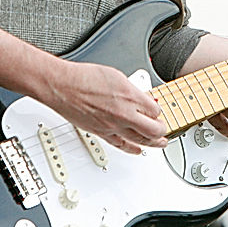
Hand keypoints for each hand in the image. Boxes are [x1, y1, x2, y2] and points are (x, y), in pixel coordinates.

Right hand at [46, 60, 167, 154]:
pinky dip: (132, 149)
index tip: (157, 110)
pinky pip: (122, 145)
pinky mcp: (102, 133)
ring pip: (140, 141)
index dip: (158, 110)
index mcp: (130, 97)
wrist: (63, 86)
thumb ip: (131, 89)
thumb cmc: (84, 78)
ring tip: (161, 143)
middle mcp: (124, 114)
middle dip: (161, 130)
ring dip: (153, 143)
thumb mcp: (116, 76)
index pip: (155, 110)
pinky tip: (138, 150)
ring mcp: (113, 126)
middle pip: (153, 129)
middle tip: (164, 129)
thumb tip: (139, 96)